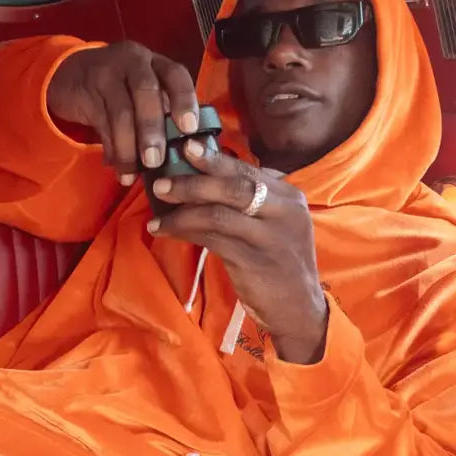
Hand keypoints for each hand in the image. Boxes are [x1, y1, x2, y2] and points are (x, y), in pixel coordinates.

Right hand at [46, 41, 198, 185]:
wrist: (72, 76)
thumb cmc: (121, 90)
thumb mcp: (143, 91)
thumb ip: (162, 112)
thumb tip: (182, 154)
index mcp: (156, 63)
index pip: (176, 74)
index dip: (185, 100)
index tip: (189, 128)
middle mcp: (133, 62)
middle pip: (146, 91)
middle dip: (152, 129)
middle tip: (155, 161)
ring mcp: (107, 73)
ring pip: (121, 112)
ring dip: (128, 147)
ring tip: (132, 173)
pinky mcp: (86, 91)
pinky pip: (101, 123)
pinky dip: (111, 148)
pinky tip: (116, 166)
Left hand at [147, 140, 328, 364]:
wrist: (299, 308)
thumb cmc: (281, 264)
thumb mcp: (278, 225)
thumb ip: (255, 200)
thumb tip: (212, 175)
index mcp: (289, 197)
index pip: (248, 171)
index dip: (215, 159)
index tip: (187, 147)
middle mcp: (283, 212)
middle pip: (233, 187)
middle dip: (194, 181)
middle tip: (162, 182)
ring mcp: (270, 237)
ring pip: (219, 213)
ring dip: (182, 211)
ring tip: (156, 212)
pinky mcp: (254, 261)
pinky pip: (213, 239)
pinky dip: (185, 232)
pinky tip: (166, 231)